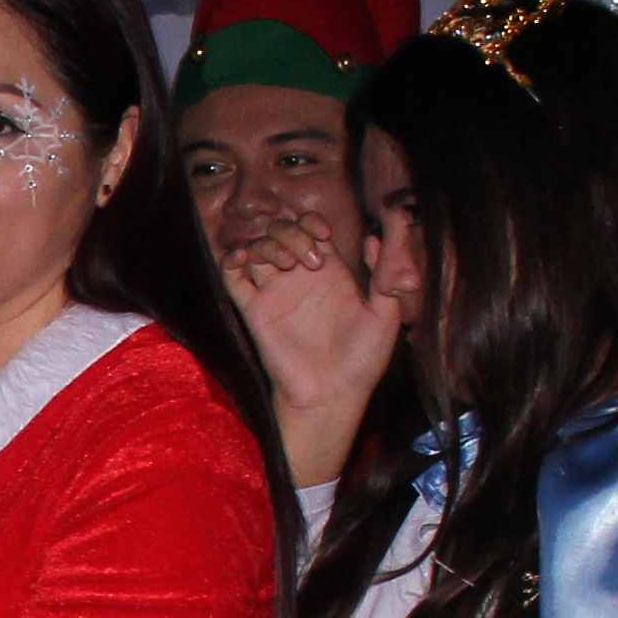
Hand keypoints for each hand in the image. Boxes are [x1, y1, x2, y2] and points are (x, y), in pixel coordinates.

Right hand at [226, 222, 411, 490]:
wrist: (332, 395)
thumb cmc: (363, 360)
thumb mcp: (387, 314)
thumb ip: (385, 273)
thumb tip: (377, 236)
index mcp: (329, 273)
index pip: (310, 229)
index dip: (312, 222)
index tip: (324, 237)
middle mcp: (298, 278)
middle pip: (279, 231)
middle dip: (291, 233)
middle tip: (310, 260)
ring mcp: (274, 292)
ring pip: (256, 247)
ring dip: (268, 244)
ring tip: (288, 267)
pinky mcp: (253, 310)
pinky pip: (231, 275)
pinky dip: (232, 260)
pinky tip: (246, 260)